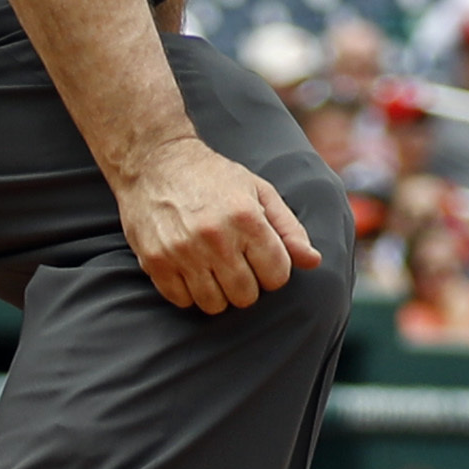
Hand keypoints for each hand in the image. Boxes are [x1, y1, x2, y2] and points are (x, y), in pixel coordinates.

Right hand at [117, 133, 321, 313]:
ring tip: (215, 268)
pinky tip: (191, 269)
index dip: (275, 272)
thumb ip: (289, 229)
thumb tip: (313, 262)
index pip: (277, 275)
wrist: (156, 163)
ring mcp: (182, 252)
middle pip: (246, 296)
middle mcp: (215, 238)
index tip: (264, 259)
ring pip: (214, 305)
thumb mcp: (260, 192)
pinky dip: (190, 292)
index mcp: (247, 218)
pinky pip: (182, 301)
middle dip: (248, 285)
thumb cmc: (216, 178)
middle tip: (238, 264)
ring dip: (219, 293)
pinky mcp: (155, 262)